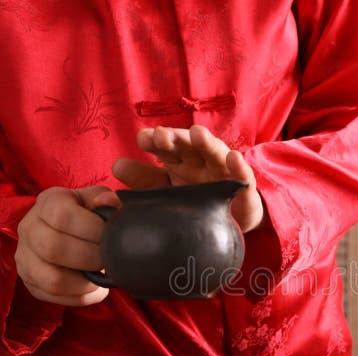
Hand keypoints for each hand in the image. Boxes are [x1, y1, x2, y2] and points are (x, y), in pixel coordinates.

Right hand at [15, 186, 119, 305]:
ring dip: (85, 283)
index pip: (62, 215)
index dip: (91, 229)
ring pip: (52, 279)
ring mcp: (24, 256)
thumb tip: (109, 202)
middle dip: (90, 258)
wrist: (70, 232)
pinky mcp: (29, 281)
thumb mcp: (97, 202)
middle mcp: (28, 227)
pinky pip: (53, 296)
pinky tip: (93, 288)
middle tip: (107, 259)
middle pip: (53, 248)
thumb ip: (105, 200)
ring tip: (101, 276)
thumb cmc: (88, 215)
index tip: (109, 236)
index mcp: (47, 202)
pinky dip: (80, 297)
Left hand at [111, 125, 263, 232]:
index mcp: (178, 161)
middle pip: (187, 145)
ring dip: (206, 143)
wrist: (229, 220)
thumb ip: (143, 182)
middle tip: (162, 136)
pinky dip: (239, 167)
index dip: (154, 141)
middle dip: (176, 138)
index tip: (143, 139)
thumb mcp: (166, 192)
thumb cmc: (193, 202)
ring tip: (197, 134)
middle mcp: (199, 162)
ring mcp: (221, 172)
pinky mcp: (241, 186)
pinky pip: (242, 176)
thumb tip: (115, 166)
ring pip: (214, 154)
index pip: (165, 147)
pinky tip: (234, 158)